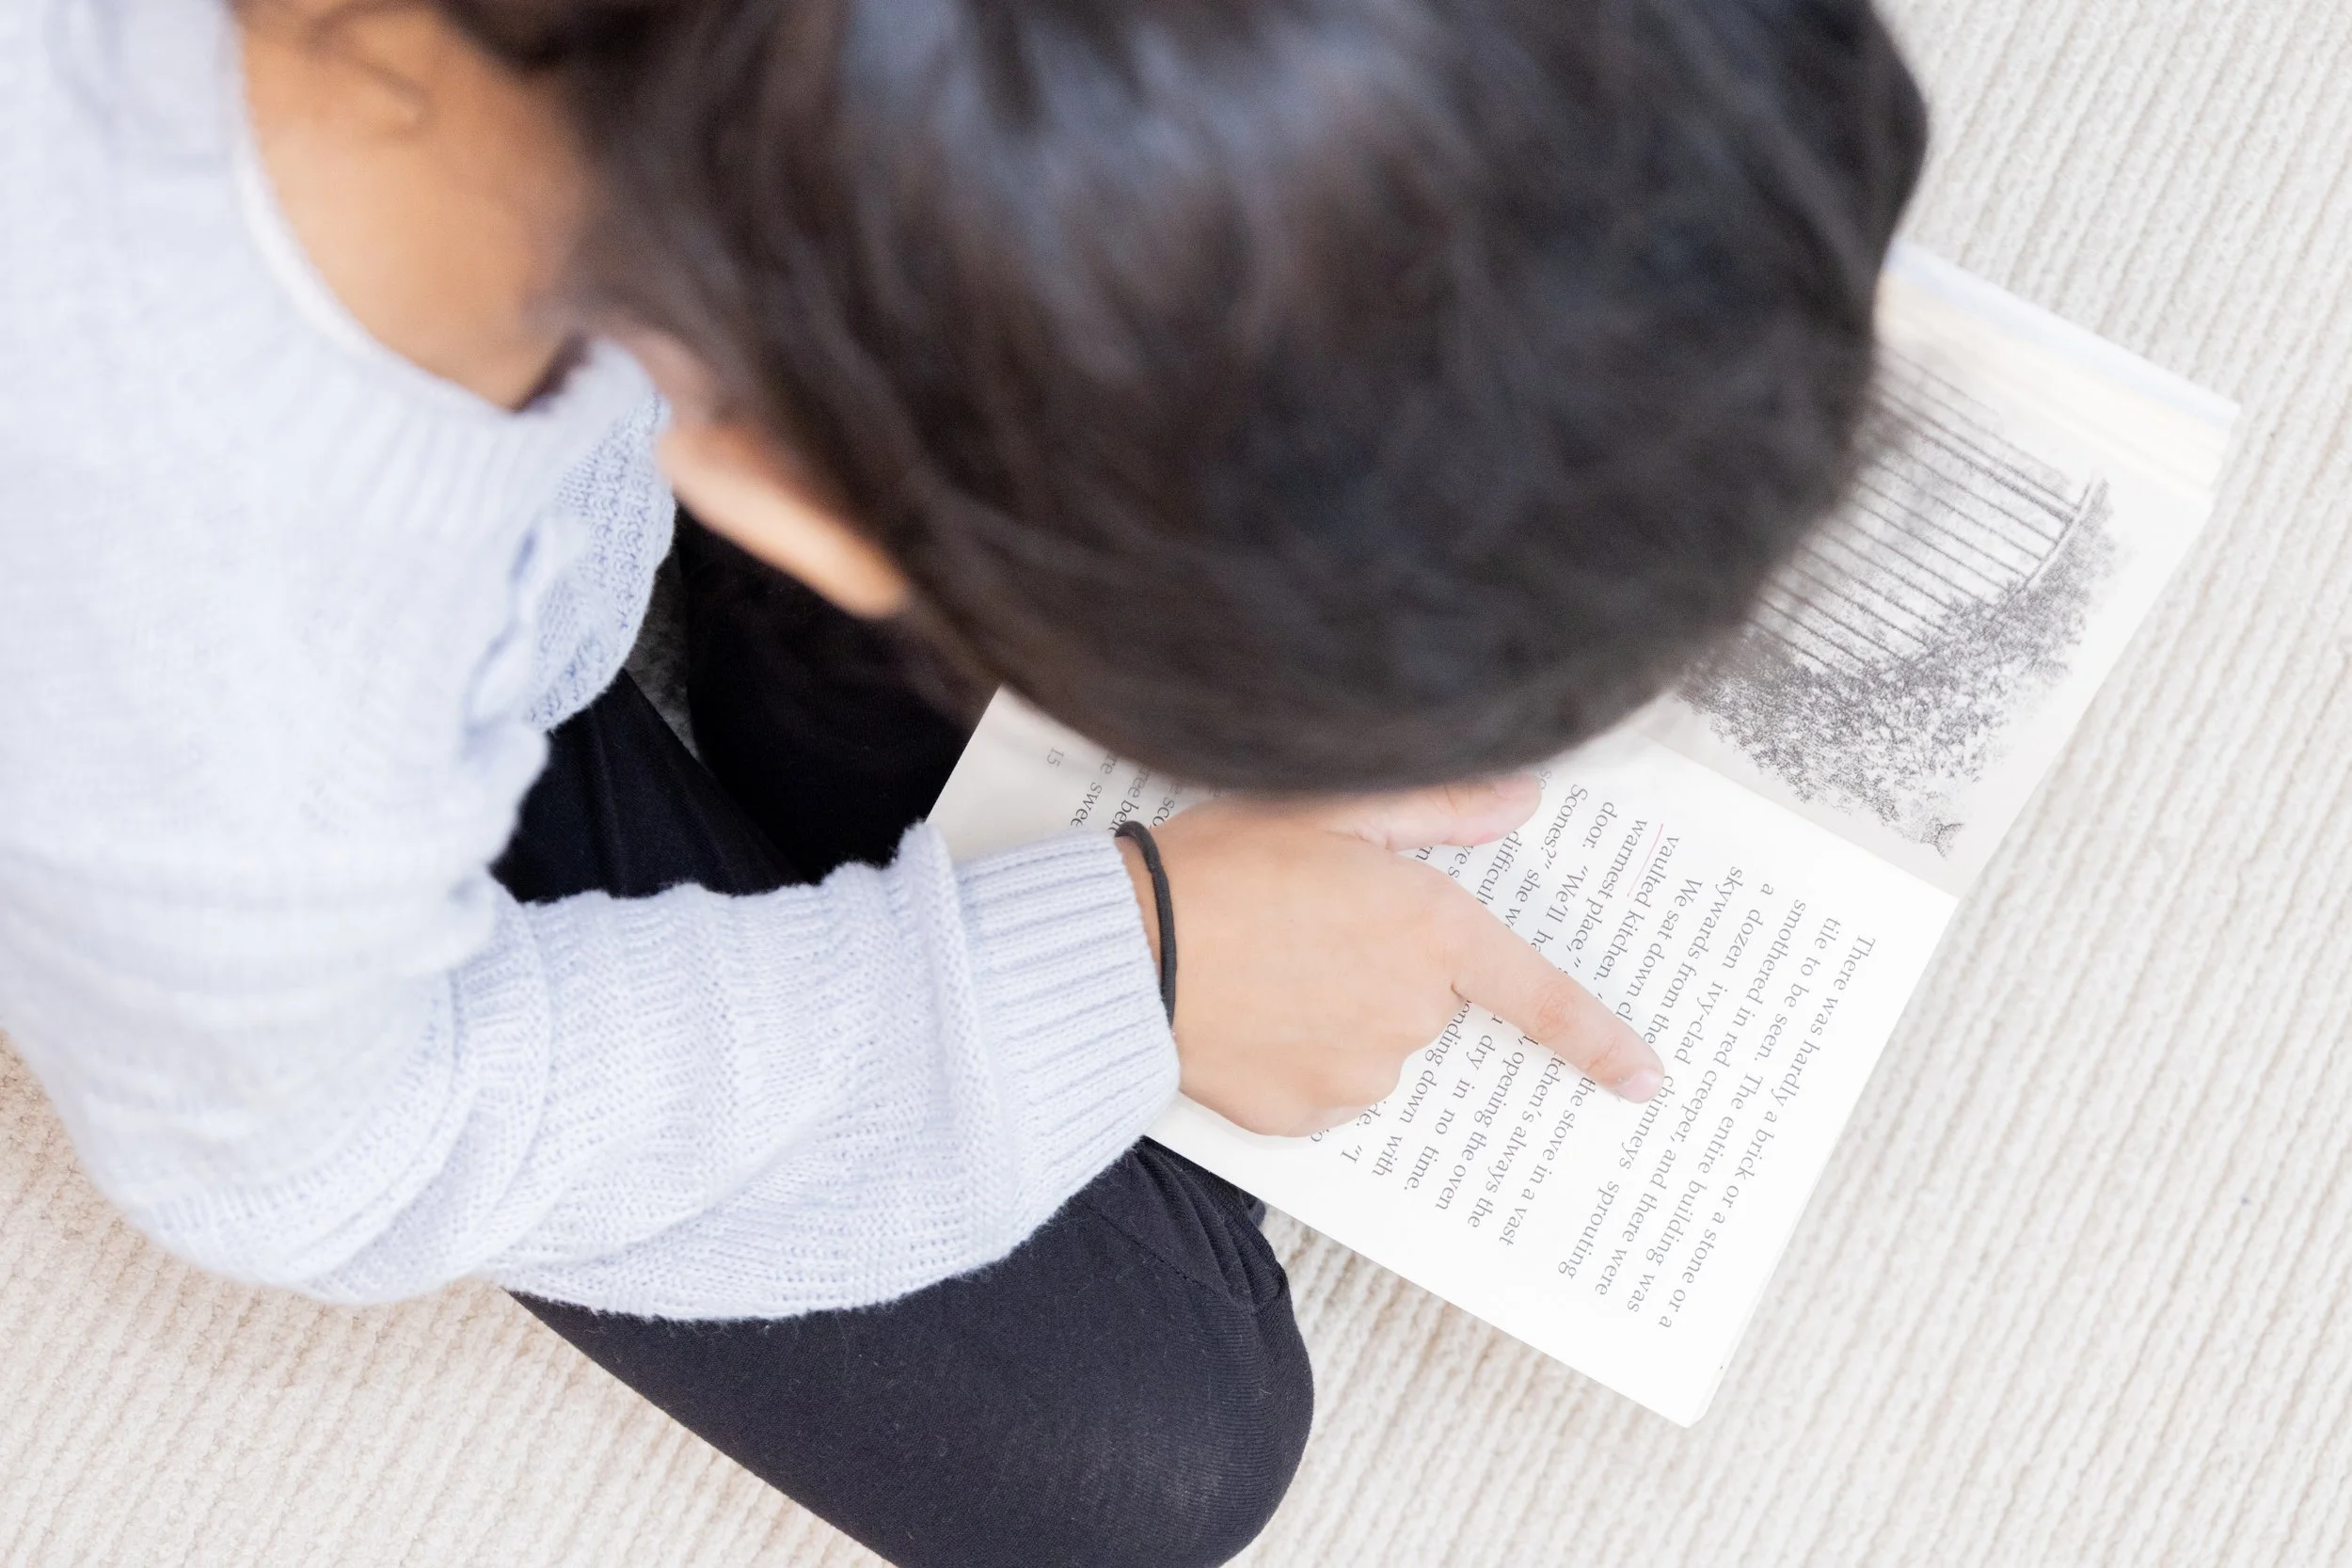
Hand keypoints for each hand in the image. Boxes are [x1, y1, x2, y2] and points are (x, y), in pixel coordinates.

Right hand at [1116, 778, 1663, 1137]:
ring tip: (1260, 966)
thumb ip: (1438, 808)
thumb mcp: (1328, 807)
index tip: (1648, 1080)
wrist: (1118, 953)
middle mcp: (1408, 1015)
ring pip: (1373, 1046)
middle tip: (1307, 926)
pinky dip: (1295, 1058)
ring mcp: (1357, 1075)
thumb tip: (1520, 801)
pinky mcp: (1302, 1117)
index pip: (1539, 997)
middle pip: (1427, 1001)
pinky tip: (1244, 1015)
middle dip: (1385, 968)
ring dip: (1337, 1014)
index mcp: (1430, 933)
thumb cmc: (1217, 865)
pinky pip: (1321, 1089)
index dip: (1599, 1041)